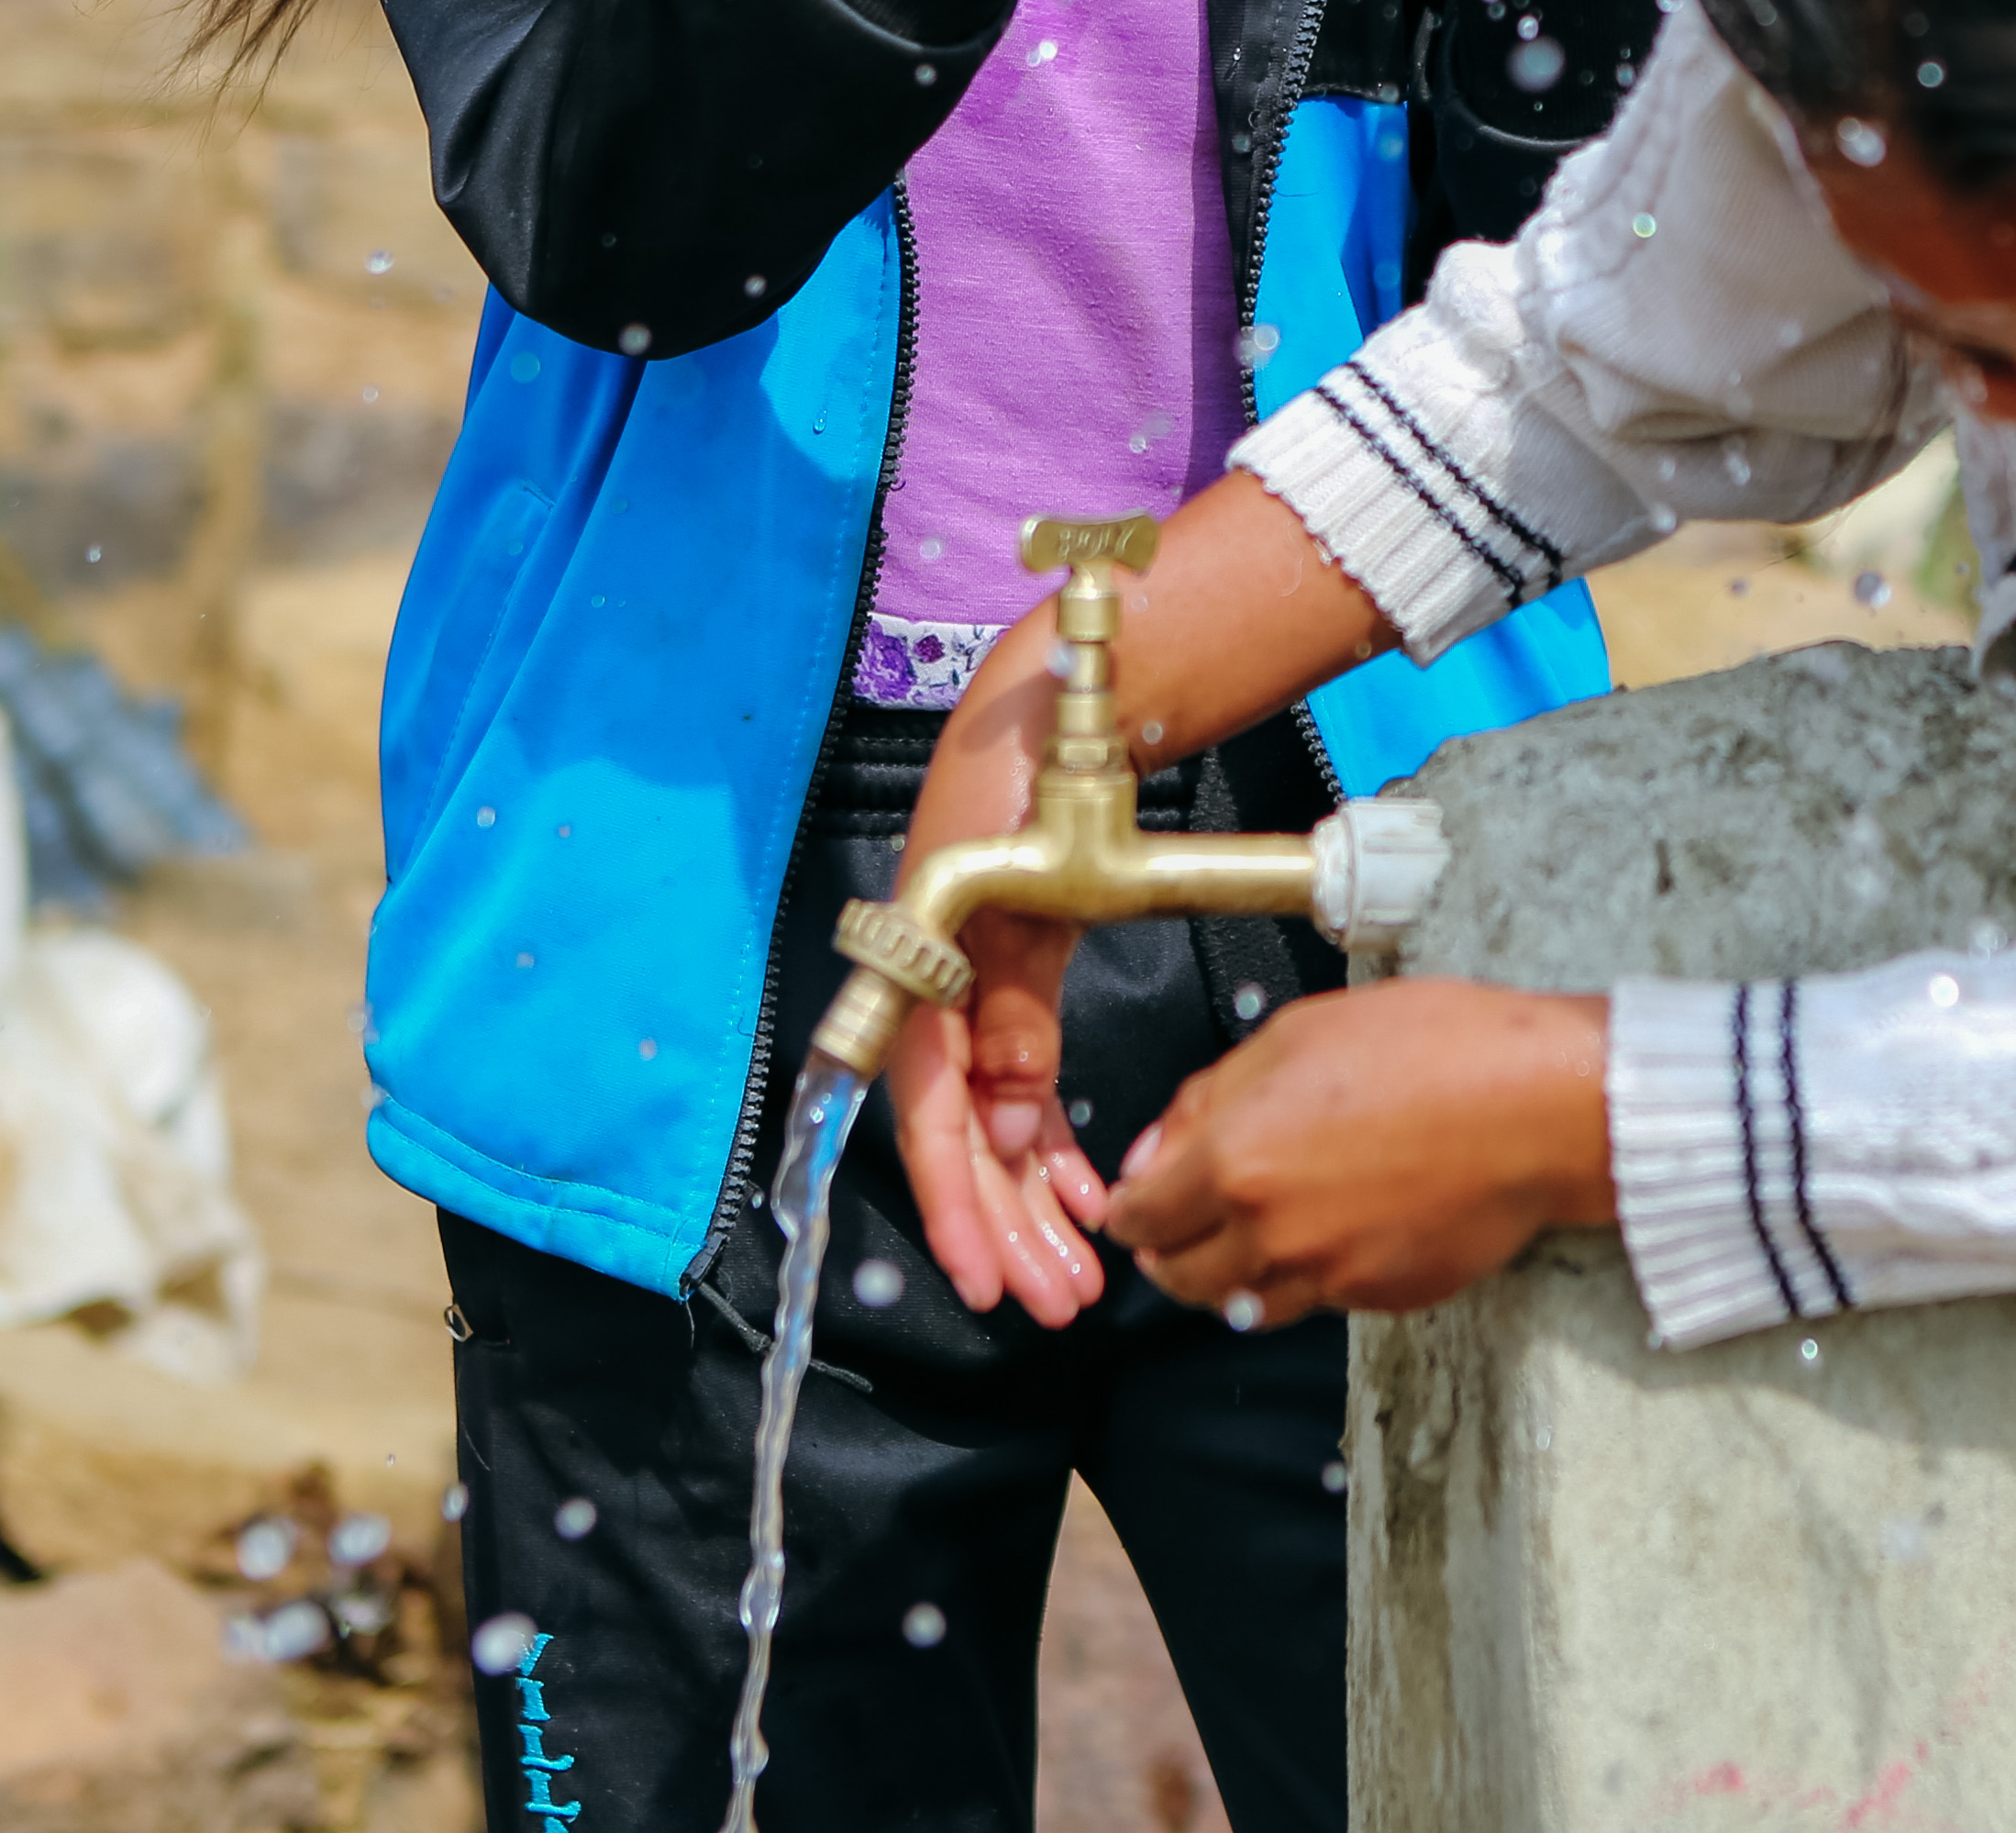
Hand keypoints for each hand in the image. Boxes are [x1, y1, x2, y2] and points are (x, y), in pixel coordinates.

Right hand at [887, 606, 1109, 1325]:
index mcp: (929, 970)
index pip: (929, 1112)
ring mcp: (974, 997)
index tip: (989, 1276)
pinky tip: (1086, 1197)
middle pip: (961, 1141)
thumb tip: (1004, 1113)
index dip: (956, 1202)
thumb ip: (1017, 1000)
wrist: (1053, 716)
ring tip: (1077, 1274)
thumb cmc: (1039, 786)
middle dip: (1006, 1227)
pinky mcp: (1009, 992)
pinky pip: (1017, 1092)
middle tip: (1057, 1300)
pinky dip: (1047, 1148)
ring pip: (990, 1129)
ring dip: (1029, 1205)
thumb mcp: (1035, 889)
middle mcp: (939, 994)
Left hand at [1103, 979, 1614, 1325]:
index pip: (1139, 1218)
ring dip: (1230, 1272)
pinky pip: (1314, 1300)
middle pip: (1179, 1278)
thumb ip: (1210, 1095)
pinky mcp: (1379, 1297)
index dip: (1130, 1206)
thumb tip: (1156, 1149)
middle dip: (1169, 1249)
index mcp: (1237, 1161)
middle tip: (1182, 1218)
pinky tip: (1328, 1229)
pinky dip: (1303, 1276)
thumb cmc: (1435, 1048)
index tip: (1139, 1196)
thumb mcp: (1299, 1032)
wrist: (1540, 1106)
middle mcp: (1270, 1234)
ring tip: (1252, 1229)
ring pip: (1242, 1303)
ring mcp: (1327, 1276)